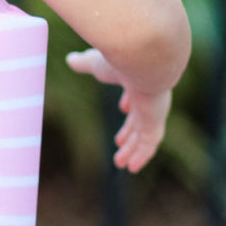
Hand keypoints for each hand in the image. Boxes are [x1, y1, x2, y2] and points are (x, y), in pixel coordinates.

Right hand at [64, 48, 170, 173]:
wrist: (142, 58)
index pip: (136, 93)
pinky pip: (149, 144)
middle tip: (119, 141)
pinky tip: (133, 168)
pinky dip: (142, 156)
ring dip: (132, 149)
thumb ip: (84, 63)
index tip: (124, 107)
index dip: (130, 102)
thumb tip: (70, 59)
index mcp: (138, 79)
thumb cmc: (119, 56)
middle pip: (140, 118)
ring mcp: (154, 110)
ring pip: (144, 135)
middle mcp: (149, 97)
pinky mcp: (155, 122)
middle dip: (130, 131)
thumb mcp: (96, 63)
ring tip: (120, 164)